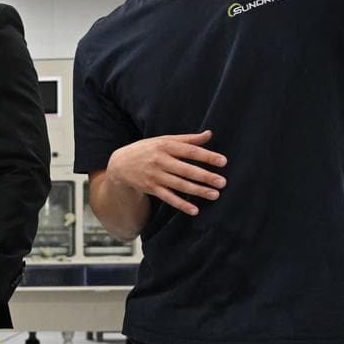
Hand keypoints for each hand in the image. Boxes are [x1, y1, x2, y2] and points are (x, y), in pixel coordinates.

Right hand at [106, 130, 226, 215]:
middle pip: (186, 170)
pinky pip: (168, 198)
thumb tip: (209, 134)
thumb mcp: (164, 140)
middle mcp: (160, 161)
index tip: (223, 161)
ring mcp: (155, 176)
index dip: (206, 156)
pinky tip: (194, 210)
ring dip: (197, 191)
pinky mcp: (151, 188)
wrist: (120, 164)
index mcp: (165, 146)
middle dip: (205, 176)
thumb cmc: (147, 150)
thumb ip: (187, 139)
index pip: (189, 151)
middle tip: (222, 182)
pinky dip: (181, 204)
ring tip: (214, 195)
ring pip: (179, 185)